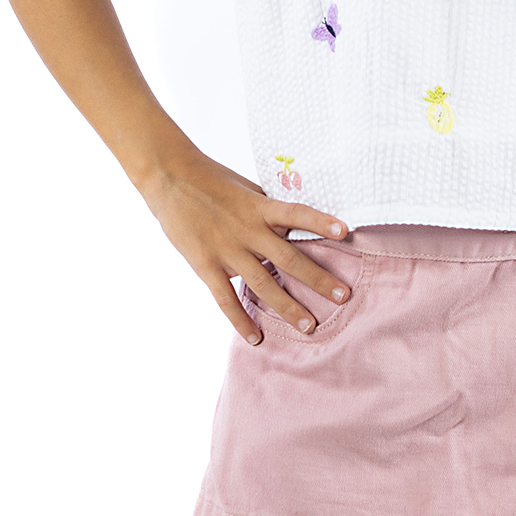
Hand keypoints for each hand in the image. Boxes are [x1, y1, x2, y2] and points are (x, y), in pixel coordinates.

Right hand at [141, 147, 352, 341]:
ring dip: (287, 307)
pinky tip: (256, 338)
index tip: (346, 233)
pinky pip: (225, 298)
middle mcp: (247, 230)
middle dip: (318, 279)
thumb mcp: (246, 187)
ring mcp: (226, 249)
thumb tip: (296, 221)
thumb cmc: (211, 179)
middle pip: (289, 259)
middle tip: (343, 297)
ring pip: (263, 284)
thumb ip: (269, 207)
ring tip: (309, 326)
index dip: (321, 222)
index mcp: (260, 207)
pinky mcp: (205, 264)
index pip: (297, 213)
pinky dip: (240, 320)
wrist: (169, 177)